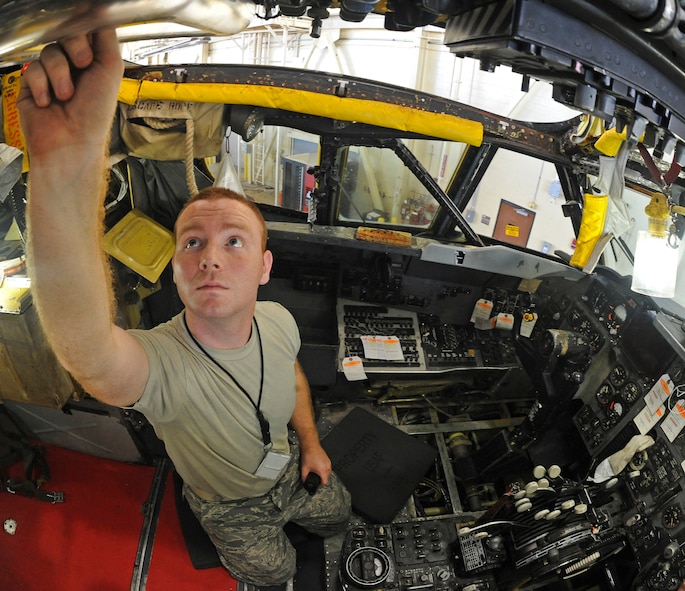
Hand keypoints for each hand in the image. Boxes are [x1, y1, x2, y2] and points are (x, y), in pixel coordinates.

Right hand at [17, 29, 122, 163]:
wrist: (71, 143)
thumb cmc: (95, 114)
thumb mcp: (110, 70)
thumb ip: (105, 39)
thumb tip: (100, 13)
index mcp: (94, 64)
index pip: (86, 33)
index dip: (84, 29)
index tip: (85, 27)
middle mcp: (73, 67)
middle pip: (65, 35)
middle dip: (74, 47)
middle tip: (82, 64)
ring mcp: (52, 75)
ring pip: (49, 52)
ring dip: (59, 74)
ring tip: (66, 96)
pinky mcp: (32, 85)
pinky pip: (32, 70)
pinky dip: (42, 86)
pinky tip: (48, 102)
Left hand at [300, 444, 331, 486]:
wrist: (310, 446)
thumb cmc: (309, 454)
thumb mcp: (304, 469)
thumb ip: (304, 477)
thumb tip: (304, 481)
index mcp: (322, 470)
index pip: (325, 482)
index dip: (320, 485)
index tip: (317, 485)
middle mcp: (327, 466)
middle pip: (327, 477)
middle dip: (321, 479)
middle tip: (316, 479)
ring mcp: (328, 462)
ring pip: (328, 472)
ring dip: (323, 474)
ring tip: (317, 473)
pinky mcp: (328, 459)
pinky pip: (328, 467)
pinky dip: (324, 469)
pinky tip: (318, 467)